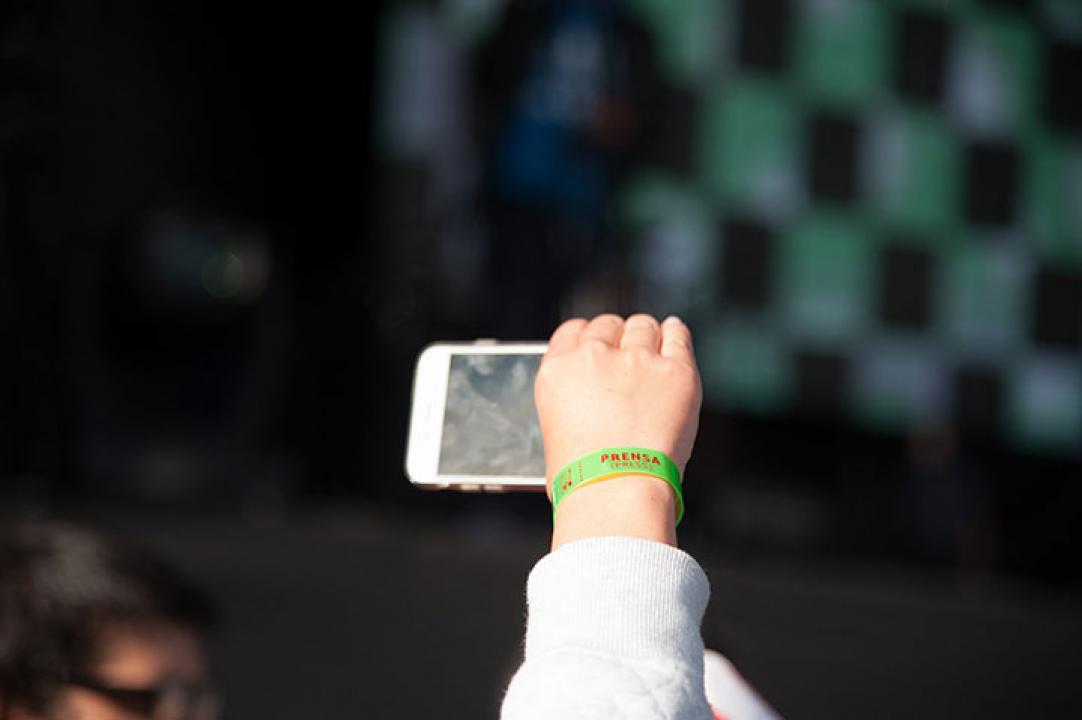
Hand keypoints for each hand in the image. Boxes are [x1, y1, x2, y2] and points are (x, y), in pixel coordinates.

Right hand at [534, 314, 702, 547]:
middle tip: (629, 354)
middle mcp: (594, 357)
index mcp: (558, 371)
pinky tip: (674, 334)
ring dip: (647, 338)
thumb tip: (591, 405)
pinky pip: (678, 336)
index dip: (590, 336)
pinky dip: (676, 334)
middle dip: (619, 337)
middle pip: (609, 325)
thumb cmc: (583, 481)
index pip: (573, 331)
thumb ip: (572, 401)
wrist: (616, 492)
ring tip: (654, 352)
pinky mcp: (675, 372)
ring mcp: (637, 361)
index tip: (601, 342)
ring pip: (643, 328)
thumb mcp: (554, 432)